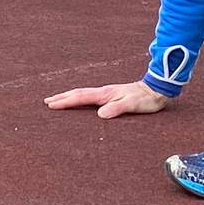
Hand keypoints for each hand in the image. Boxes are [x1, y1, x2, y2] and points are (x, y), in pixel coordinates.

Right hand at [45, 80, 170, 118]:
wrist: (156, 89)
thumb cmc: (145, 99)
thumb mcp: (132, 105)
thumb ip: (117, 108)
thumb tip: (100, 114)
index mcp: (105, 94)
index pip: (80, 97)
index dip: (65, 101)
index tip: (51, 105)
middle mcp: (103, 92)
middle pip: (78, 93)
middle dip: (62, 97)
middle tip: (47, 101)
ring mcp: (107, 92)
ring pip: (83, 93)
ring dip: (69, 96)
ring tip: (58, 99)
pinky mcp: (111, 95)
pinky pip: (90, 96)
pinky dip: (79, 97)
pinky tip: (80, 101)